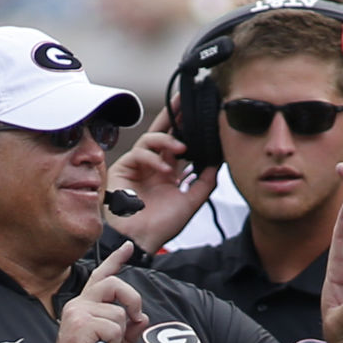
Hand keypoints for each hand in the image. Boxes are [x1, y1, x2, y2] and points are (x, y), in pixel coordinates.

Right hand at [44, 242, 148, 342]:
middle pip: (115, 284)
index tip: (128, 247)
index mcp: (86, 306)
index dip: (116, 260)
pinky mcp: (79, 323)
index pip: (102, 277)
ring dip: (118, 337)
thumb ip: (128, 333)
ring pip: (119, 314)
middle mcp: (79, 304)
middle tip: (134, 318)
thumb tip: (142, 318)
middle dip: (132, 300)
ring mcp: (77, 312)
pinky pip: (114, 328)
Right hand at [105, 104, 217, 251]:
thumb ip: (205, 182)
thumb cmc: (161, 225)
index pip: (178, 144)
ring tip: (182, 149)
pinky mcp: (124, 169)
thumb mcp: (190, 202)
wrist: (141, 240)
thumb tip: (218, 163)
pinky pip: (138, 153)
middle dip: (173, 116)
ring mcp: (138, 166)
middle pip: (163, 133)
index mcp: (168, 172)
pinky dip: (153, 159)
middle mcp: (153, 166)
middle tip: (183, 102)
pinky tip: (165, 170)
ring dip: (167, 140)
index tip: (200, 116)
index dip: (187, 130)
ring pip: (150, 139)